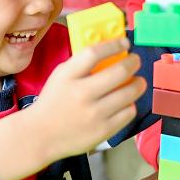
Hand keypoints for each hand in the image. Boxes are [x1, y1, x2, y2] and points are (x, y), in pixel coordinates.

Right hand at [29, 38, 144, 160]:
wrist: (41, 135)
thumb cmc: (53, 102)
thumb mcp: (60, 76)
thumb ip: (81, 64)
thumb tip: (111, 51)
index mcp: (67, 76)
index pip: (94, 53)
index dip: (114, 45)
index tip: (124, 43)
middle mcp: (81, 94)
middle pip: (119, 72)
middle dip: (133, 62)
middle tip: (135, 61)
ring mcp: (94, 114)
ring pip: (129, 93)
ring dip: (139, 83)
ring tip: (138, 81)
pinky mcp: (103, 130)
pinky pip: (128, 112)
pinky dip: (130, 104)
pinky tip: (125, 102)